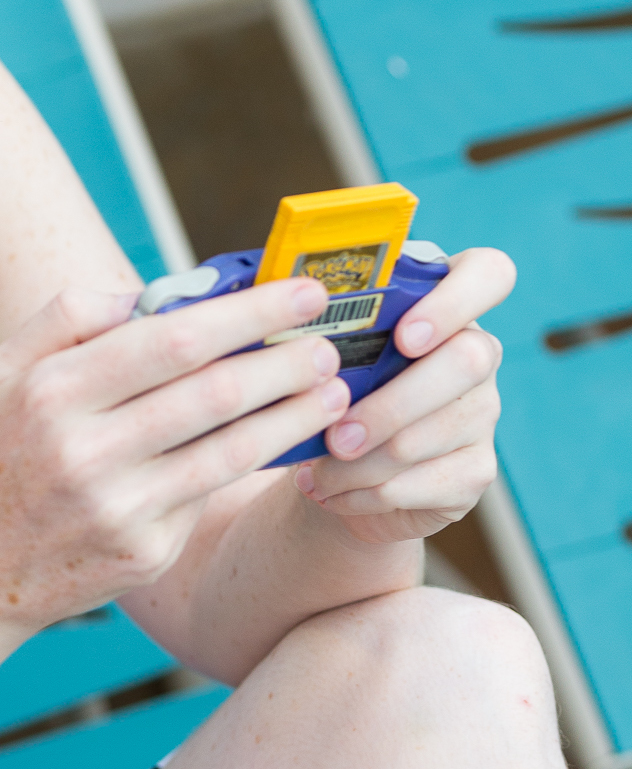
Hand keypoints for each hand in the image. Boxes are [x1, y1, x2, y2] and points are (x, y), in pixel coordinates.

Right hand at [0, 276, 349, 630]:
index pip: (170, 340)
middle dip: (285, 361)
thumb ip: (69, 316)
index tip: (298, 292)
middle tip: (330, 341)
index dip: (246, 314)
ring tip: (333, 391)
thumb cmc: (0, 455)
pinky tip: (291, 442)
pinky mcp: (144, 554)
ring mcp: (119, 509)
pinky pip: (212, 495)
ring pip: (229, 450)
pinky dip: (258, 463)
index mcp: (53, 392)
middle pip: (212, 394)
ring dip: (293, 416)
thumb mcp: (6, 372)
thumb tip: (156, 292)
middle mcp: (85, 451)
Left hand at [292, 246, 511, 548]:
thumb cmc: (326, 392)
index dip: (455, 301)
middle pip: (468, 361)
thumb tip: (279, 318)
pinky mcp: (476, 470)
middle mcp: (477, 352)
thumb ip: (318, 327)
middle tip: (337, 437)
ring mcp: (483, 413)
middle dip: (391, 405)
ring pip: (432, 434)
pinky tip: (333, 492)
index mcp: (441, 304)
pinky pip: (426, 483)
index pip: (489, 274)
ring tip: (315, 472)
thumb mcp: (318, 353)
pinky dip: (367, 494)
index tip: (406, 336)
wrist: (336, 470)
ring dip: (361, 463)